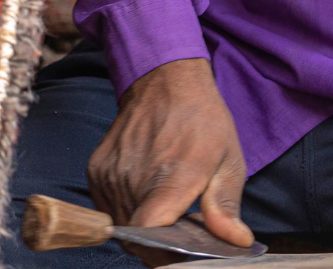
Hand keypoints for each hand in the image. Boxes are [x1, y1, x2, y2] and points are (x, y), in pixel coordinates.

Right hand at [87, 57, 253, 263]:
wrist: (165, 81)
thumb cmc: (202, 121)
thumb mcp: (228, 161)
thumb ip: (225, 206)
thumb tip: (236, 240)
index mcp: (170, 180)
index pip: (149, 237)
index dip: (162, 256)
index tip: (179, 255)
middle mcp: (134, 178)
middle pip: (137, 237)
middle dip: (158, 244)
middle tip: (179, 231)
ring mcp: (111, 173)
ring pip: (121, 224)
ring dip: (142, 226)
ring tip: (165, 208)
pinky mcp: (97, 169)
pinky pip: (108, 206)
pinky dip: (126, 209)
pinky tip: (147, 193)